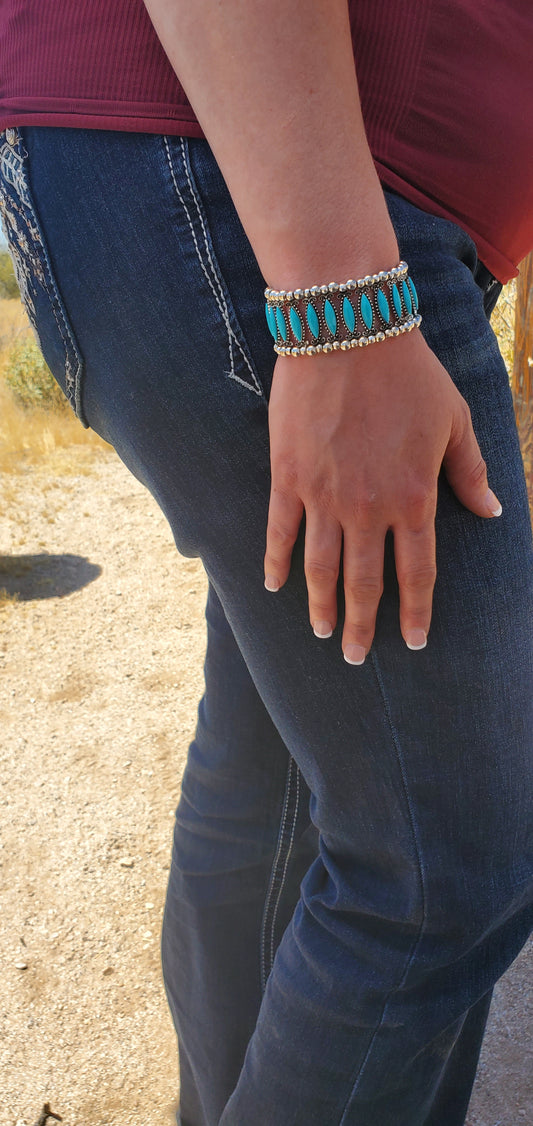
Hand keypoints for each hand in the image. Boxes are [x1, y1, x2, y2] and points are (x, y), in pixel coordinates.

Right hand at [264, 329, 501, 661]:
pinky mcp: (289, 477)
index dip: (416, 611)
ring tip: (322, 633)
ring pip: (320, 567)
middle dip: (363, 625)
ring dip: (322, 606)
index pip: (417, 572)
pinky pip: (280, 531)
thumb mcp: (454, 421)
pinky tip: (273, 586)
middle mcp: (368, 508)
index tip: (415, 641)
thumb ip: (469, 473)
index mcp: (413, 498)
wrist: (348, 332)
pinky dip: (275, 562)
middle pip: (365, 583)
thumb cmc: (409, 374)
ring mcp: (324, 496)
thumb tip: (493, 512)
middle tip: (356, 657)